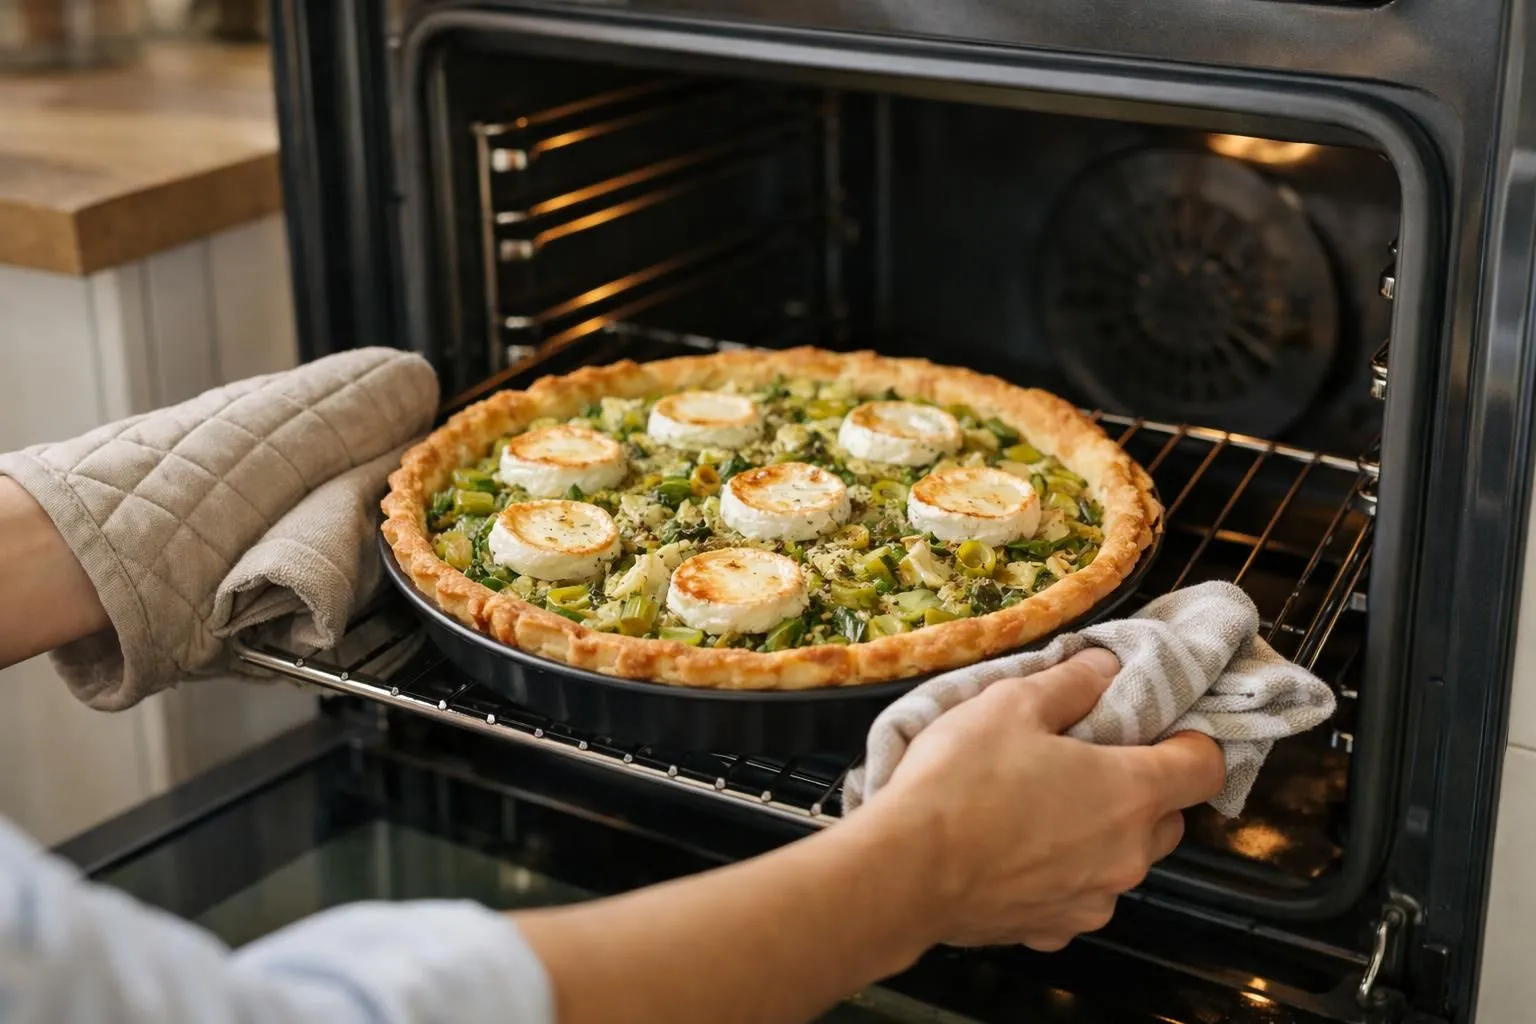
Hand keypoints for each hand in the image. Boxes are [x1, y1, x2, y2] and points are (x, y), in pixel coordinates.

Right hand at [864, 648, 1224, 950]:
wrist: (904, 872)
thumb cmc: (961, 779)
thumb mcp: (1011, 704)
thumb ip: (1072, 682)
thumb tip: (1108, 668)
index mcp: (1131, 793)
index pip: (1205, 766)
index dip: (1189, 740)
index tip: (1156, 727)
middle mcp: (1128, 856)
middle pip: (1167, 818)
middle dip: (1140, 789)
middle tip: (1085, 762)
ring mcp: (1093, 901)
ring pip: (1121, 861)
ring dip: (1099, 836)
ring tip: (1038, 811)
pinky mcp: (1053, 932)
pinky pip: (1076, 898)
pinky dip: (1059, 878)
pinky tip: (1014, 857)